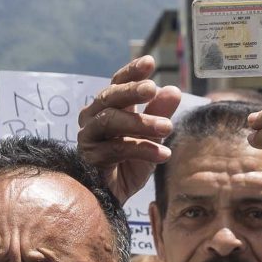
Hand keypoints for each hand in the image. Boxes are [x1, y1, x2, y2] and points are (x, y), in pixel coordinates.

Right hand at [77, 55, 183, 204]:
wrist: (112, 199)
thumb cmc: (128, 166)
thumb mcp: (150, 138)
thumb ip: (159, 114)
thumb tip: (174, 89)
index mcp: (108, 108)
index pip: (117, 83)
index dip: (131, 71)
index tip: (149, 62)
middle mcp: (93, 118)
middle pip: (109, 97)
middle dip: (131, 90)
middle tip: (152, 88)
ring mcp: (88, 137)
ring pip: (110, 120)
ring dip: (140, 122)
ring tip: (168, 127)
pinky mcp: (88, 158)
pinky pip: (116, 148)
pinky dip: (142, 149)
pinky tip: (163, 154)